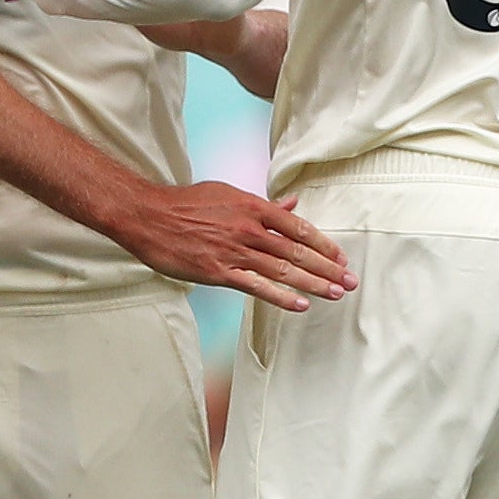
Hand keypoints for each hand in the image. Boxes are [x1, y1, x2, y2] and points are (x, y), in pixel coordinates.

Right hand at [113, 181, 355, 311]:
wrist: (149, 217)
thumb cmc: (187, 203)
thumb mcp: (227, 193)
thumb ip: (262, 203)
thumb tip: (293, 203)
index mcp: (252, 207)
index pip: (298, 227)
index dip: (323, 244)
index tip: (341, 257)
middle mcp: (248, 229)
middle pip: (297, 251)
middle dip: (327, 268)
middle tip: (349, 281)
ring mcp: (234, 251)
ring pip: (282, 270)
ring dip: (312, 284)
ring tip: (334, 294)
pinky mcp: (218, 272)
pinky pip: (256, 286)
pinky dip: (280, 296)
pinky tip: (300, 305)